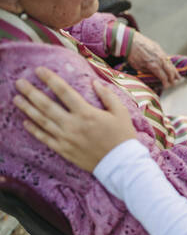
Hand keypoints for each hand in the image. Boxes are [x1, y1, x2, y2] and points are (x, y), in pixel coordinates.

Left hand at [13, 67, 136, 171]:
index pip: (64, 92)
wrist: (120, 163)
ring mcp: (66, 138)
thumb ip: (107, 96)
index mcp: (86, 113)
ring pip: (42, 121)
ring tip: (16, 99)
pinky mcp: (64, 150)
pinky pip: (45, 138)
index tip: (39, 70)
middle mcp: (73, 125)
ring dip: (28, 109)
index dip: (50, 80)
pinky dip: (34, 130)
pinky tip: (25, 121)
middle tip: (19, 83)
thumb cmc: (122, 136)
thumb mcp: (121, 112)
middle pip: (47, 106)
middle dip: (31, 93)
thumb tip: (94, 82)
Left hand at [128, 32, 180, 88]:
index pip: (163, 76)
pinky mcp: (159, 48)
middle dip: (172, 78)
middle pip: (169, 71)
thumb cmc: (132, 54)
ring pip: (170, 64)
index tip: (167, 87)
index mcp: (153, 65)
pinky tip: (172, 67)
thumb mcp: (137, 67)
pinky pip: (167, 58)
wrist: (130, 40)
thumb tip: (153, 77)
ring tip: (178, 77)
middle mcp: (159, 59)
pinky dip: (171, 64)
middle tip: (174, 84)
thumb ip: (147, 72)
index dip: (166, 83)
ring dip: (175, 71)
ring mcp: (160, 53)